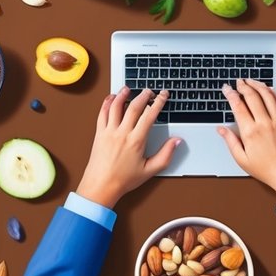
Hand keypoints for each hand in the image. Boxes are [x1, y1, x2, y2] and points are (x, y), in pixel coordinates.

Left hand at [75, 88, 180, 208]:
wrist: (100, 186)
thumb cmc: (123, 180)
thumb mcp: (150, 170)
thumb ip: (166, 155)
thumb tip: (176, 142)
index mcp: (136, 141)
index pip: (149, 115)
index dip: (158, 102)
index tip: (163, 95)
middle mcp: (122, 133)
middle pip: (134, 106)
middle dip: (143, 95)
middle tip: (149, 90)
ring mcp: (109, 132)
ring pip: (116, 106)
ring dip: (123, 95)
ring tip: (128, 89)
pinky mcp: (99, 133)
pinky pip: (102, 113)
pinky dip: (107, 103)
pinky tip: (111, 98)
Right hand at [217, 79, 275, 200]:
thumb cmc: (265, 169)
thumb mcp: (241, 159)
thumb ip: (230, 141)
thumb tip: (221, 129)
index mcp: (251, 132)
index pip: (238, 106)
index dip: (231, 94)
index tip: (226, 89)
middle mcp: (265, 123)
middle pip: (252, 96)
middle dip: (243, 86)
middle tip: (238, 82)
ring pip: (267, 95)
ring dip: (258, 85)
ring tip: (251, 81)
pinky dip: (273, 92)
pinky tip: (268, 89)